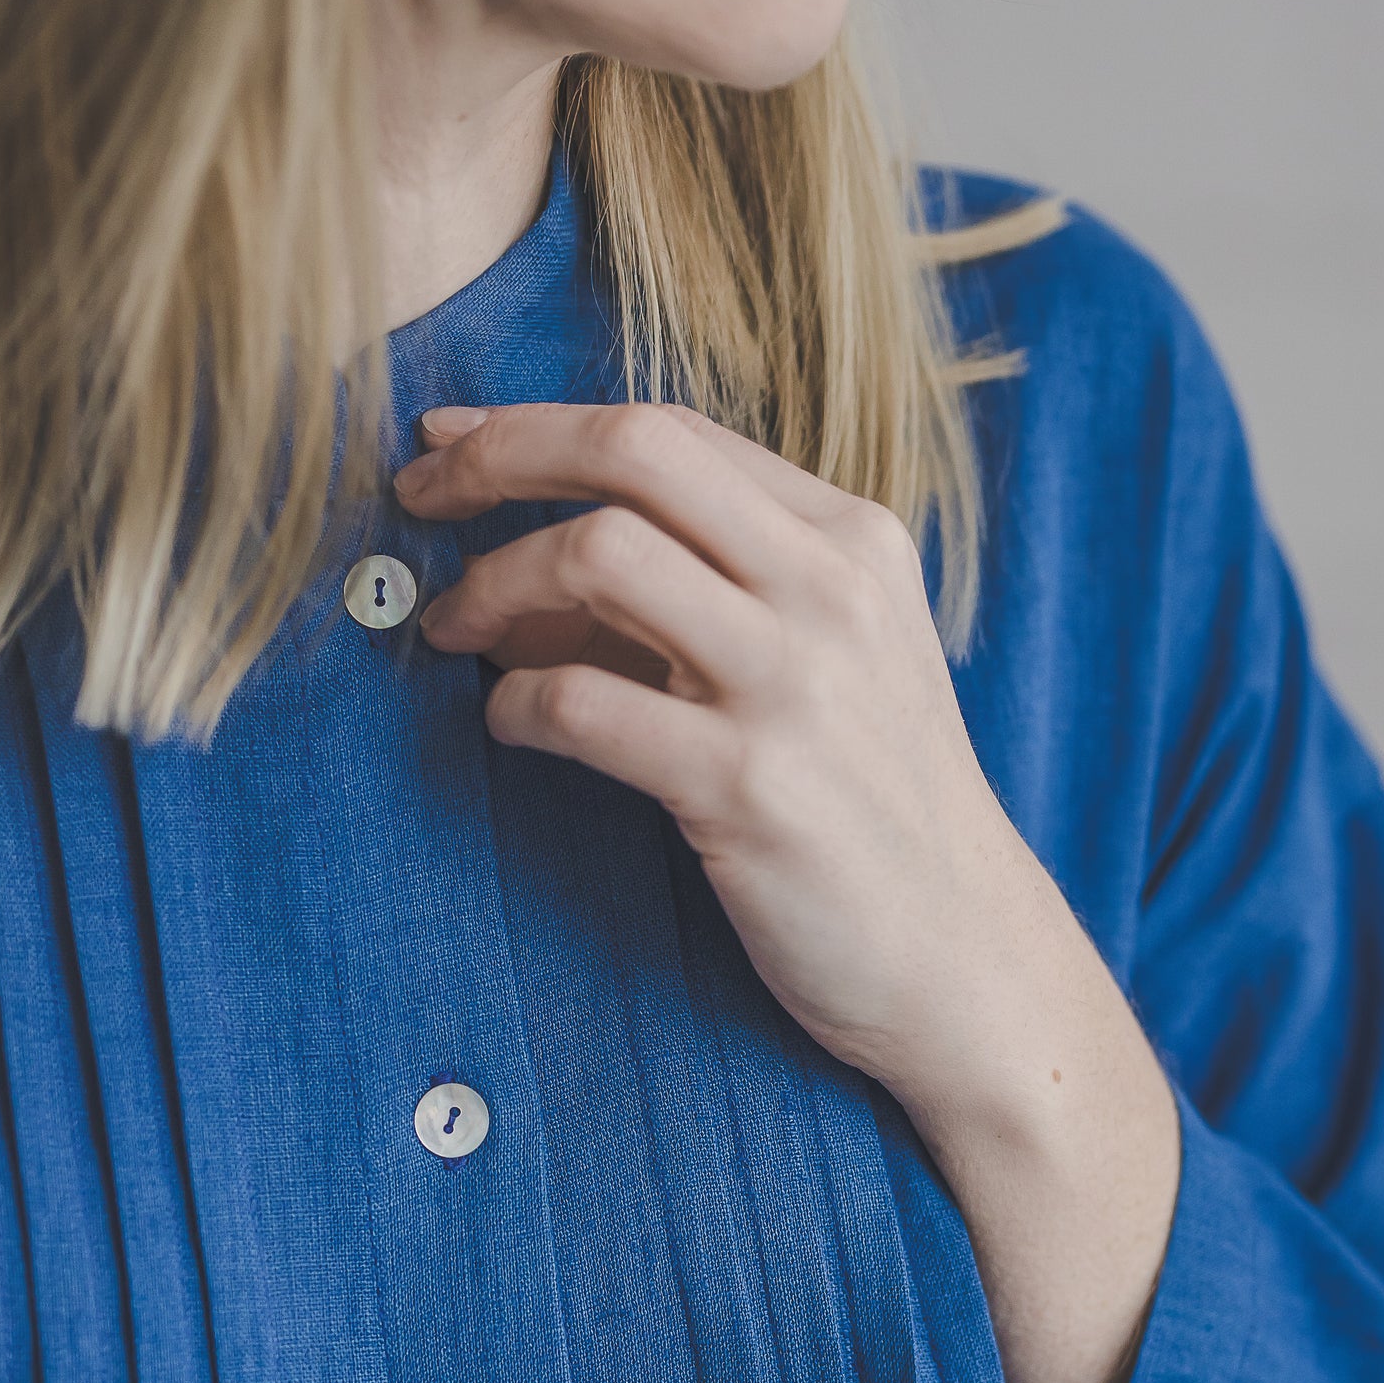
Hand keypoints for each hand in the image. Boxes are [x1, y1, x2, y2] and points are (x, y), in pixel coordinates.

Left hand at [398, 399, 1046, 1103]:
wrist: (963, 958)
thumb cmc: (875, 810)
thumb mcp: (832, 664)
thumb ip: (714, 592)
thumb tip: (537, 555)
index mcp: (854, 540)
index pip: (673, 431)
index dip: (539, 424)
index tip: (453, 439)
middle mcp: (831, 591)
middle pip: (632, 451)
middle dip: (497, 456)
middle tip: (419, 496)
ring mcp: (794, 687)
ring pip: (599, 555)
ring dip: (493, 584)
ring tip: (454, 628)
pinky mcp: (748, 788)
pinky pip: (583, 703)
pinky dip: (516, 703)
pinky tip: (508, 723)